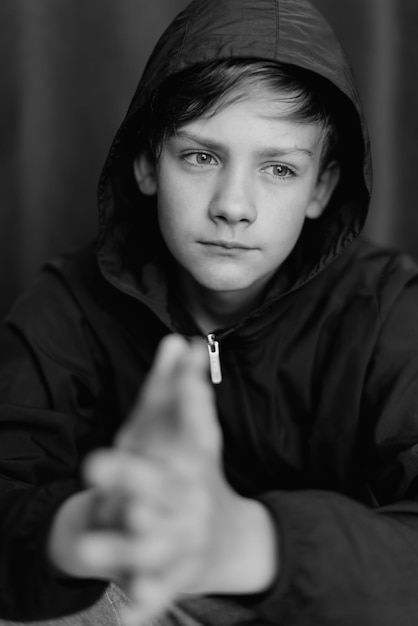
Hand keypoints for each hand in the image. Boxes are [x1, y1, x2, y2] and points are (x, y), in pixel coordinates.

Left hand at [49, 336, 276, 623]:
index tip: (177, 364)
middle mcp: (190, 498)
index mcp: (193, 462)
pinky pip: (156, 591)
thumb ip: (184, 389)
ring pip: (151, 542)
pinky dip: (145, 604)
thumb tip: (180, 339)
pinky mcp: (174, 575)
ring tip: (96, 542)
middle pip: (159, 486)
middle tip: (97, 461)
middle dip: (131, 475)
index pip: (191, 427)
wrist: (233, 542)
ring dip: (126, 545)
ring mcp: (184, 539)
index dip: (185, 400)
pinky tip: (127, 616)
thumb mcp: (196, 436)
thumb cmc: (202, 478)